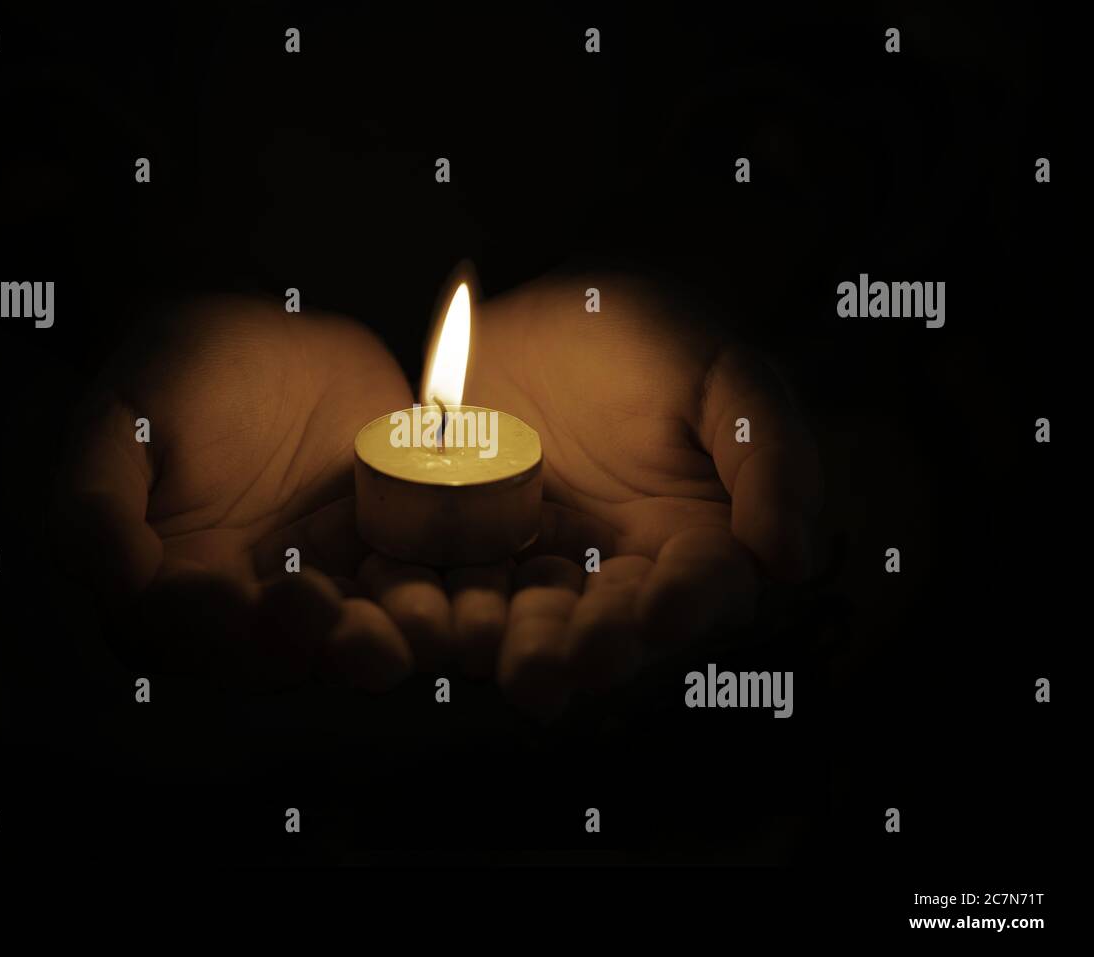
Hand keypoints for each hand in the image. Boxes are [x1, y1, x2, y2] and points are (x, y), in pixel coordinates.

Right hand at [55, 297, 420, 690]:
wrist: (259, 329)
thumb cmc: (171, 375)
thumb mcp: (117, 424)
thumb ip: (97, 504)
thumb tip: (116, 582)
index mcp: (175, 591)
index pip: (186, 637)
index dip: (208, 629)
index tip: (229, 599)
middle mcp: (254, 605)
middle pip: (285, 653)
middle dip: (314, 645)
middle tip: (336, 618)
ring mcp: (329, 581)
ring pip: (359, 634)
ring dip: (388, 637)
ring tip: (411, 621)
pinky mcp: (389, 551)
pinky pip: (420, 585)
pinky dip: (443, 595)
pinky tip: (465, 590)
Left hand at [376, 275, 821, 717]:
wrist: (545, 309)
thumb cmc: (654, 340)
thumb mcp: (726, 376)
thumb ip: (768, 456)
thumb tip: (791, 559)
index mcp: (693, 541)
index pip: (699, 587)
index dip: (683, 605)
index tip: (661, 616)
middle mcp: (618, 571)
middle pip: (608, 624)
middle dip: (586, 649)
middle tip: (562, 669)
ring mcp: (541, 564)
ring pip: (530, 618)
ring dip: (513, 644)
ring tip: (495, 659)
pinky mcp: (473, 548)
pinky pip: (457, 582)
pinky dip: (442, 602)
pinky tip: (423, 616)